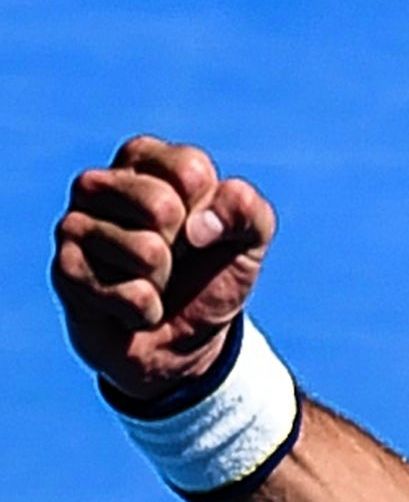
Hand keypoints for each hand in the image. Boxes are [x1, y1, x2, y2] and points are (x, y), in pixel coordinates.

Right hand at [51, 136, 276, 401]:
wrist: (182, 342)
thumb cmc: (210, 276)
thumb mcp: (251, 239)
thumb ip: (247, 209)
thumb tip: (199, 225)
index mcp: (143, 159)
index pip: (191, 171)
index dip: (213, 213)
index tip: (202, 230)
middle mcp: (98, 184)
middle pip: (161, 206)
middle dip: (183, 247)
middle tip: (174, 259)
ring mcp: (74, 225)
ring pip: (145, 252)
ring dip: (162, 281)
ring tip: (150, 283)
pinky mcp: (64, 270)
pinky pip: (131, 294)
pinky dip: (146, 310)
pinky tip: (130, 308)